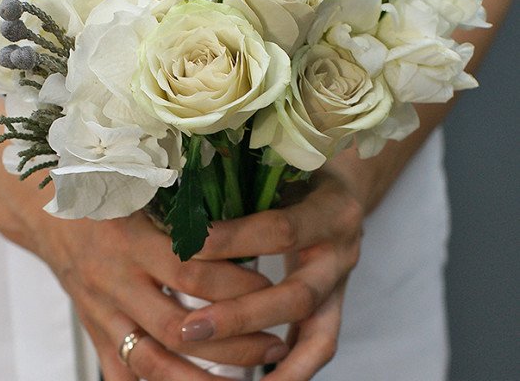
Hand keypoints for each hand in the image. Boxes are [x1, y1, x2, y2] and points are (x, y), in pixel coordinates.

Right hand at [32, 211, 289, 380]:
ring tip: (250, 379)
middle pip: (179, 328)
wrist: (47, 212)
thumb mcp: (140, 187)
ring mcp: (102, 314)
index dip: (236, 283)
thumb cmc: (102, 193)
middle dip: (234, 343)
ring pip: (153, 364)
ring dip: (204, 380)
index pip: (192, 270)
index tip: (271, 286)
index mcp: (131, 241)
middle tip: (275, 343)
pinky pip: (121, 376)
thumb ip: (183, 206)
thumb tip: (244, 217)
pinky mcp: (94, 333)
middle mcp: (115, 282)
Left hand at [180, 170, 363, 379]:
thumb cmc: (298, 173)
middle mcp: (343, 251)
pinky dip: (291, 371)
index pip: (281, 230)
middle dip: (240, 315)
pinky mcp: (336, 306)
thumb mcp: (280, 167)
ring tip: (220, 374)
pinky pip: (319, 347)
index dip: (234, 241)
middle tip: (188, 328)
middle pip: (297, 295)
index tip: (188, 247)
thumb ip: (245, 184)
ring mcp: (343, 284)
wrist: (341, 188)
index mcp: (329, 209)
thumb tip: (182, 199)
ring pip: (314, 332)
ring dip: (265, 355)